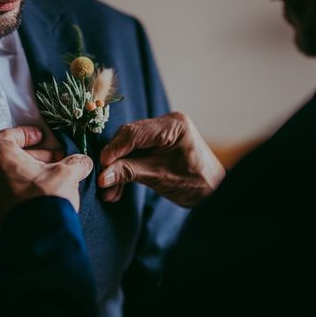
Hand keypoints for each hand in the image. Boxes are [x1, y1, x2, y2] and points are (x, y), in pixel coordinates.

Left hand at [0, 126, 93, 220]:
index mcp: (1, 158)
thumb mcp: (67, 173)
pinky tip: (46, 192)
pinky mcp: (0, 213)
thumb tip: (84, 162)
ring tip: (54, 175)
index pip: (7, 136)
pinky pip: (11, 193)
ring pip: (11, 176)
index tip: (42, 137)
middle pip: (10, 156)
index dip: (26, 134)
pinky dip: (27, 187)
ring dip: (32, 172)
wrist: (39, 236)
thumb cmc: (46, 197)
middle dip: (35, 155)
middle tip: (55, 157)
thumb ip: (76, 163)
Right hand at [97, 112, 225, 206]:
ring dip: (118, 169)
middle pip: (128, 139)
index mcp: (173, 125)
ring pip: (128, 148)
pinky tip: (118, 188)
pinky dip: (126, 170)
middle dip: (114, 162)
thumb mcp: (161, 177)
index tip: (100, 168)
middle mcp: (166, 123)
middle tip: (102, 184)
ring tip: (110, 193)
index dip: (114, 150)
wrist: (215, 193)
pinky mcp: (157, 145)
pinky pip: (135, 154)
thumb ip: (130, 173)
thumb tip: (102, 176)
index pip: (134, 132)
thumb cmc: (196, 183)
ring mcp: (161, 133)